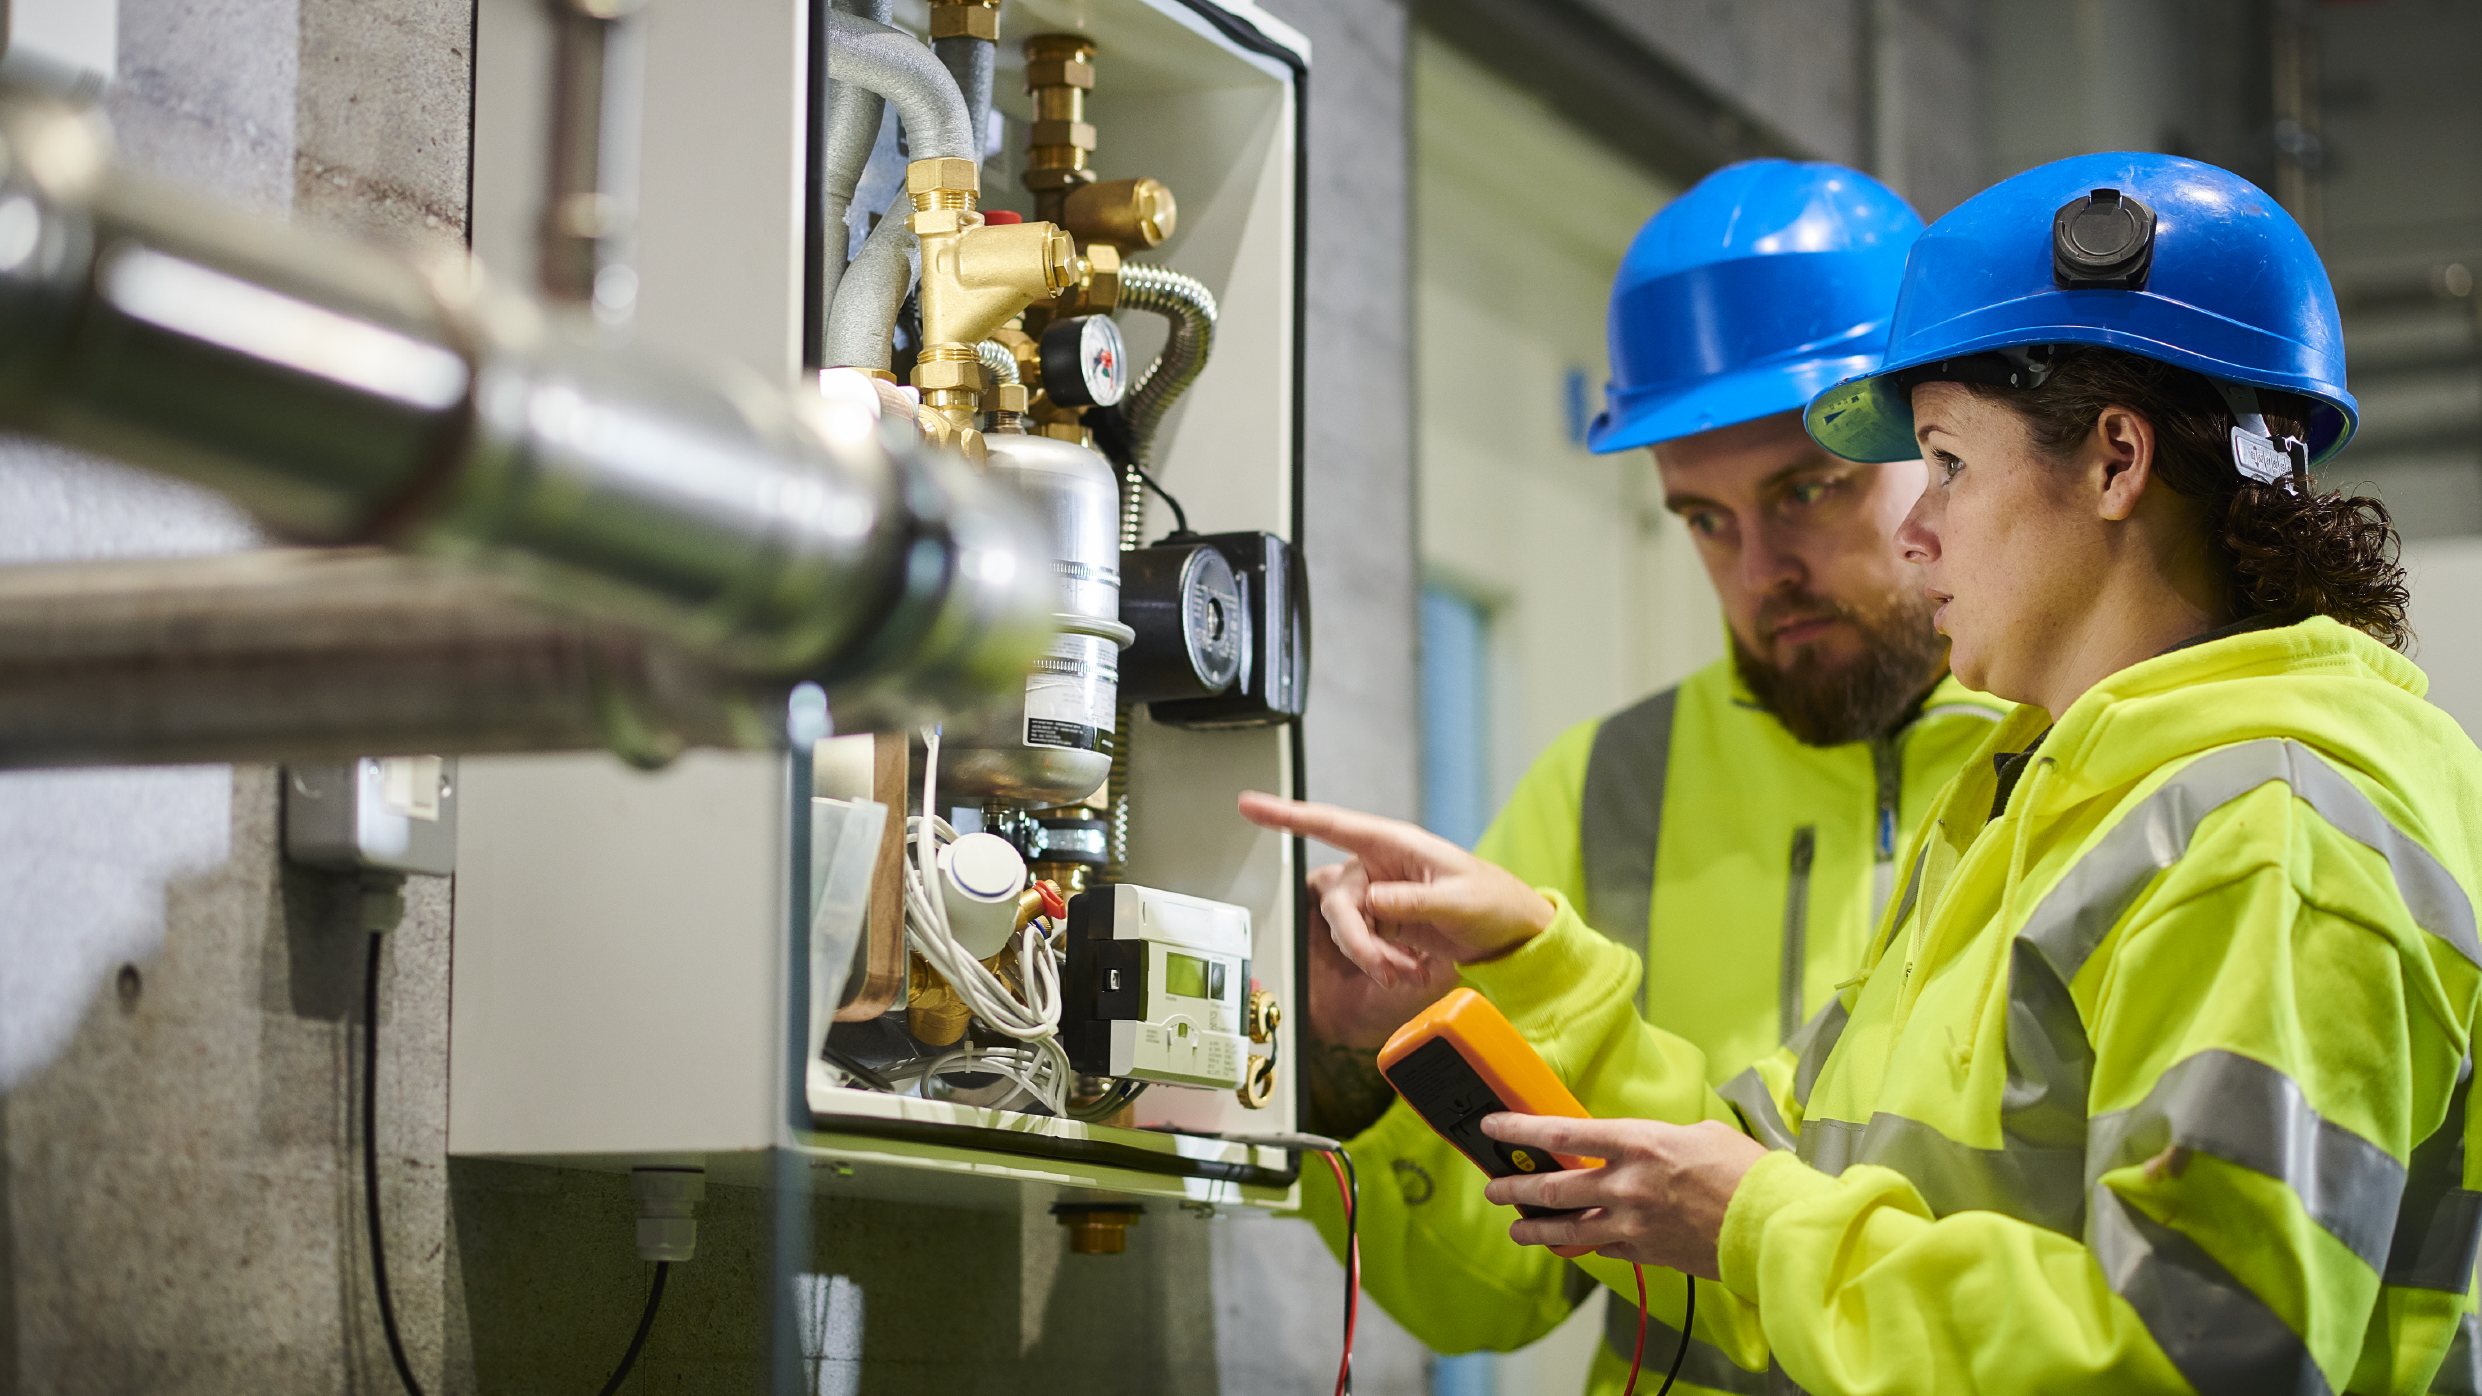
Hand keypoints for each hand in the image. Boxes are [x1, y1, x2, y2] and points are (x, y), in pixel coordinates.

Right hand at [1237, 792, 1555, 985]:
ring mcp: (1380, 897)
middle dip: (1357, 939)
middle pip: (1338, 901)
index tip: (1249, 805)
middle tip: (1387, 968)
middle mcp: (1379, 866)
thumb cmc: (1494, 903)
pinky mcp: (1384, 924)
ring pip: (1348, 929)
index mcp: (1395, 843)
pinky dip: (1383, 963)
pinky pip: (1364, 946)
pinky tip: (1411, 968)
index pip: (1331, 825)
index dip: (1287, 815)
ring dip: (1374, 956)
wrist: (1511, 937)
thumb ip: (1412, 901)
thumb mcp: (1459, 900)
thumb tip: (1372, 901)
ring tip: (1408, 970)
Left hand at [1479, 1115, 1767, 1278]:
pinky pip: (1601, 1249)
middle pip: (1551, 1188)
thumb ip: (1655, 1140)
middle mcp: (1627, 1184)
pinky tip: (1571, 1245)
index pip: (1561, 1133)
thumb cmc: (1745, 1173)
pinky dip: (1584, 1246)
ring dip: (1534, 1228)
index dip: (1519, 1130)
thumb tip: (1638, 1148)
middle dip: (1514, 1188)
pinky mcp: (1645, 1253)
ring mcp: (1633, 1224)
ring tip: (1516, 1228)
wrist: (1773, 1225)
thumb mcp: (1697, 1134)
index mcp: (1639, 1143)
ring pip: (1566, 1229)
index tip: (1492, 1126)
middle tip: (1495, 1187)